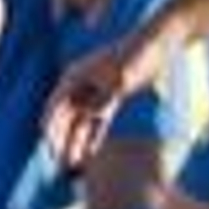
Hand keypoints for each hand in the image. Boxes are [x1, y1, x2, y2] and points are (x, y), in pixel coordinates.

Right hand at [45, 36, 163, 168]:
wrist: (158, 44)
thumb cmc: (138, 55)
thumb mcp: (121, 77)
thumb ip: (104, 97)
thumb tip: (88, 114)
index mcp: (76, 74)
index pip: (56, 104)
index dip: (51, 126)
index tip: (49, 145)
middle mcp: (82, 83)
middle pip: (65, 116)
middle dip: (60, 139)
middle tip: (58, 161)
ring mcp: (96, 89)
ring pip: (81, 121)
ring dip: (75, 141)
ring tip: (72, 164)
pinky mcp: (112, 95)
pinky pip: (98, 120)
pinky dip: (94, 136)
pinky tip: (90, 153)